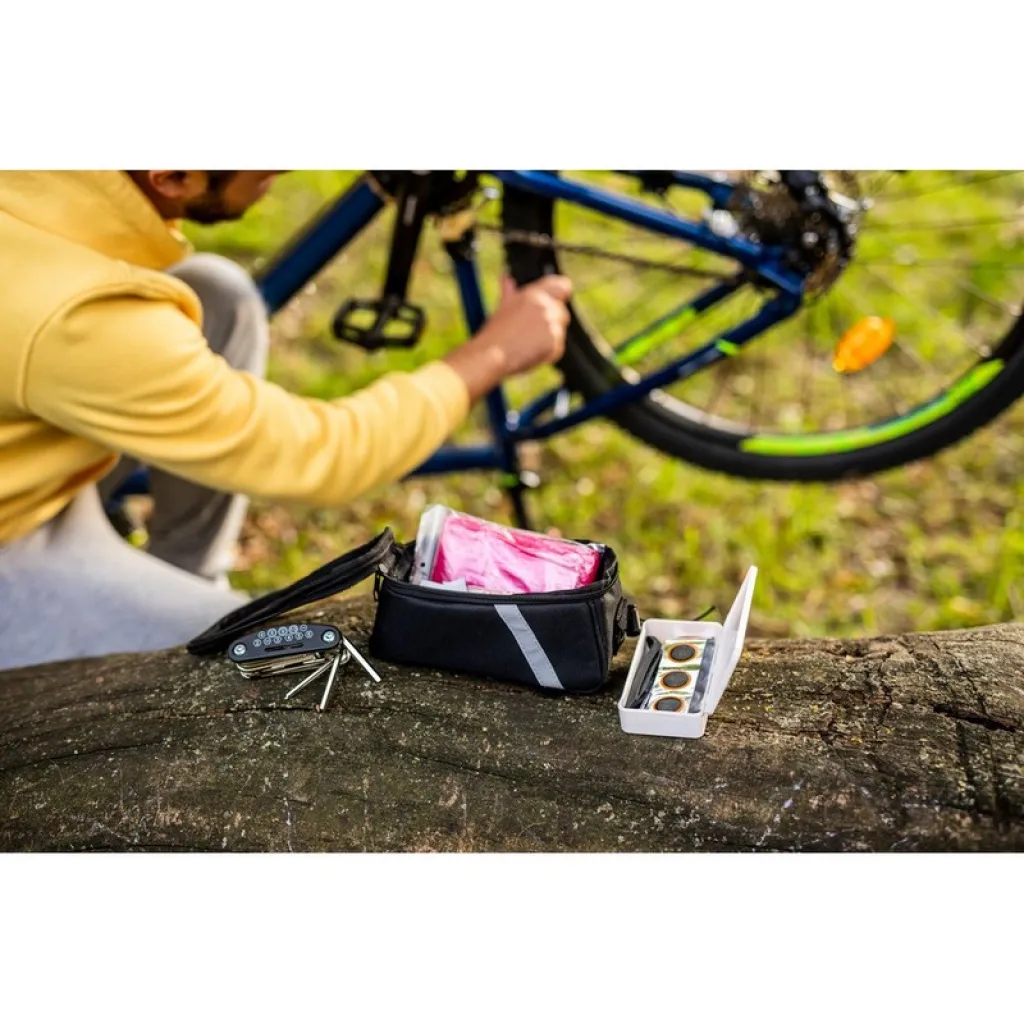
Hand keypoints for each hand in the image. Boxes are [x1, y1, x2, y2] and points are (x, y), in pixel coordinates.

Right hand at [443, 274, 572, 402]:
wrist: (491, 355)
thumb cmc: (494, 333)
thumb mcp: (502, 308)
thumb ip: (510, 292)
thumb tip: (507, 279)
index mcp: (533, 294)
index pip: (563, 286)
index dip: (561, 295)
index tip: (556, 302)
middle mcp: (545, 306)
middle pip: (562, 312)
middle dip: (552, 323)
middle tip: (530, 333)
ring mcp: (551, 324)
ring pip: (560, 332)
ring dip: (548, 339)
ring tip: (525, 344)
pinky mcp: (554, 343)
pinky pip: (557, 348)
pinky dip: (547, 353)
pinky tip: (529, 353)